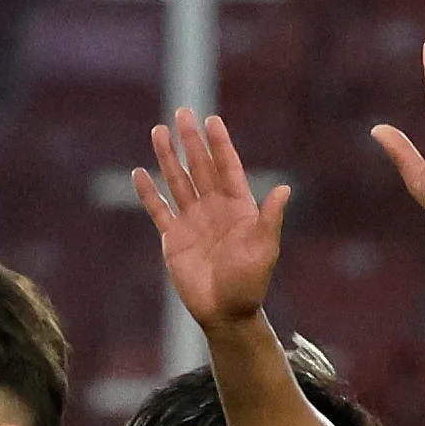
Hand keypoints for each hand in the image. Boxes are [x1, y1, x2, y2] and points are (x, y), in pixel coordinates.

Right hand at [134, 108, 288, 333]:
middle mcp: (214, 209)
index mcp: (239, 208)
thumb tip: (285, 189)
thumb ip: (270, 218)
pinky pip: (158, 210)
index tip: (212, 121)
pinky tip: (139, 173)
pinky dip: (149, 193)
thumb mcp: (264, 249)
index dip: (220, 145)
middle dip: (191, 141)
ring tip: (158, 131)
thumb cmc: (250, 283)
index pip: (227, 168)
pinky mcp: (173, 238)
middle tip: (183, 113)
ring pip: (177, 182)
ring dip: (168, 158)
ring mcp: (192, 221)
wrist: (226, 312)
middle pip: (200, 167)